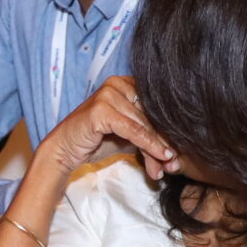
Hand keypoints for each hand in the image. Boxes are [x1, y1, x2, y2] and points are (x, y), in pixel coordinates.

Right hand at [34, 76, 175, 183]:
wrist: (65, 149)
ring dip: (158, 147)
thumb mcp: (129, 137)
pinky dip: (148, 144)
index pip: (155, 105)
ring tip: (168, 164)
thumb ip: (150, 138)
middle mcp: (117, 83)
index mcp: (125, 83)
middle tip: (175, 161)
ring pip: (144, 124)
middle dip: (164, 140)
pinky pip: (133, 129)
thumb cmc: (96, 140)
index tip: (181, 148)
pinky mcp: (101, 109)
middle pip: (151, 115)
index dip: (169, 127)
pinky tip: (160, 155)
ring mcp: (108, 94)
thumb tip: (175, 155)